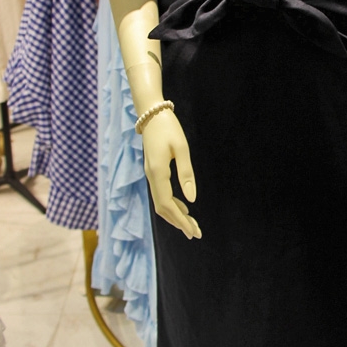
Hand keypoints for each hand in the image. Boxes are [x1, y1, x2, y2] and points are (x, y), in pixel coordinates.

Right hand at [140, 110, 200, 239]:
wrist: (151, 113)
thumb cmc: (168, 128)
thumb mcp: (181, 148)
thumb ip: (186, 173)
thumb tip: (191, 199)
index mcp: (157, 173)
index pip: (167, 205)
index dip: (180, 220)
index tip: (193, 231)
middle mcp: (151, 177)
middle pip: (162, 208)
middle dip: (179, 222)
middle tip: (196, 233)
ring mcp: (150, 174)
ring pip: (160, 203)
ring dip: (175, 215)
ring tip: (192, 225)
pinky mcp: (153, 171)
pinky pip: (161, 194)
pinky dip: (172, 205)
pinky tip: (183, 208)